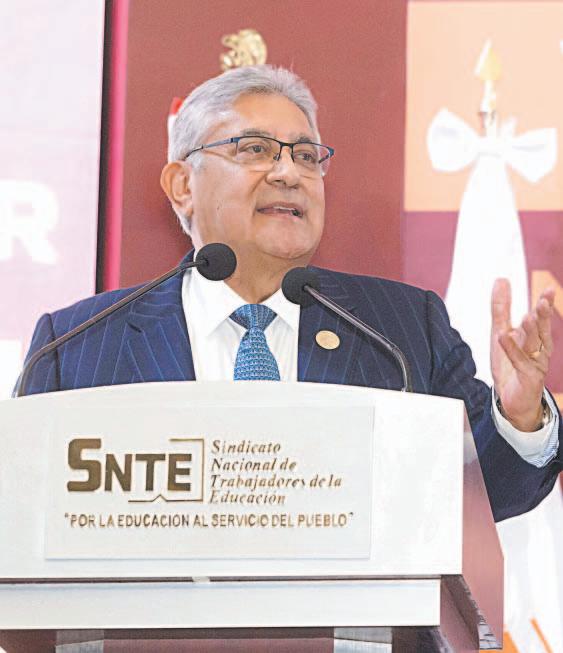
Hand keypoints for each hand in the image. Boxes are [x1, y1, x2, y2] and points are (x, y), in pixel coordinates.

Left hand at [491, 278, 554, 430]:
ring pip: (534, 346)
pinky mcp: (528, 378)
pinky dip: (512, 349)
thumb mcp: (502, 332)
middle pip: (542, 331)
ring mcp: (535, 365)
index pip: (540, 319)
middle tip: (544, 301)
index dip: (545, 305)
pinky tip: (504, 337)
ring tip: (528, 317)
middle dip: (544, 317)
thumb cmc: (510, 365)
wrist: (511, 399)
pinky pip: (520, 362)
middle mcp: (539, 350)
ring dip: (532, 332)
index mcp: (535, 338)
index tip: (549, 290)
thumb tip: (502, 280)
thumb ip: (501, 308)